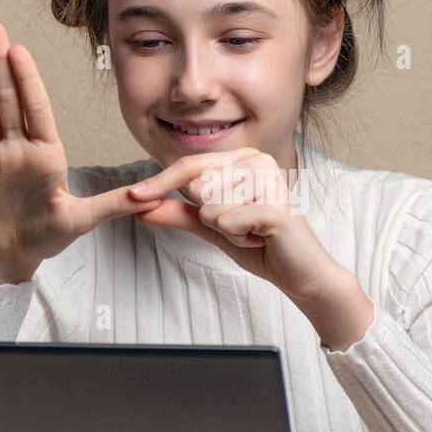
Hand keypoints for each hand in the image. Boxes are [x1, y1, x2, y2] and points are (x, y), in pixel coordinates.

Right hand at [0, 22, 163, 282]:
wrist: (10, 256)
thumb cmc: (46, 236)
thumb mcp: (84, 220)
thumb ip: (114, 204)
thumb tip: (150, 197)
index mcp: (45, 153)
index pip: (35, 108)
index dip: (27, 79)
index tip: (21, 50)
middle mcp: (17, 149)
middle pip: (8, 100)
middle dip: (0, 64)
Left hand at [127, 149, 348, 304]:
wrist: (299, 273)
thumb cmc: (260, 244)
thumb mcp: (212, 228)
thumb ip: (179, 214)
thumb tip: (141, 207)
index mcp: (244, 159)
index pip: (190, 167)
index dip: (160, 183)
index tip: (132, 196)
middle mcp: (258, 160)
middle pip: (197, 187)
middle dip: (211, 217)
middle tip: (242, 226)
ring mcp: (269, 179)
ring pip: (210, 206)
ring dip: (226, 230)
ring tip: (253, 232)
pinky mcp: (274, 206)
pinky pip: (225, 221)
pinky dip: (237, 237)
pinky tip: (261, 238)